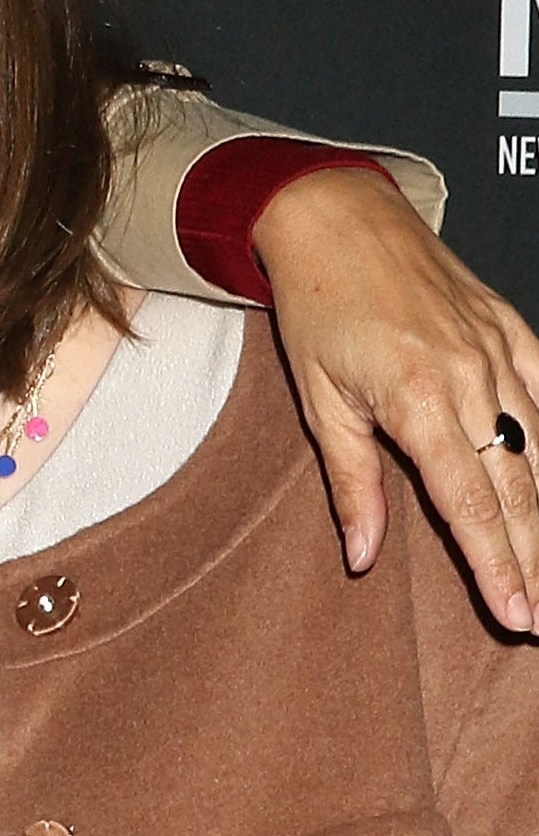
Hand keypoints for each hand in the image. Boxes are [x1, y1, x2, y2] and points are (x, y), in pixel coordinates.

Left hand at [254, 164, 538, 631]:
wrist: (339, 221)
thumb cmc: (318, 308)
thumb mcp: (318, 402)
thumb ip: (350, 482)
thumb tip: (363, 556)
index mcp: (419, 401)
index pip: (470, 505)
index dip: (496, 566)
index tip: (516, 614)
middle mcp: (473, 377)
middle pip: (519, 489)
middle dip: (535, 558)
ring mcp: (501, 351)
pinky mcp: (513, 329)